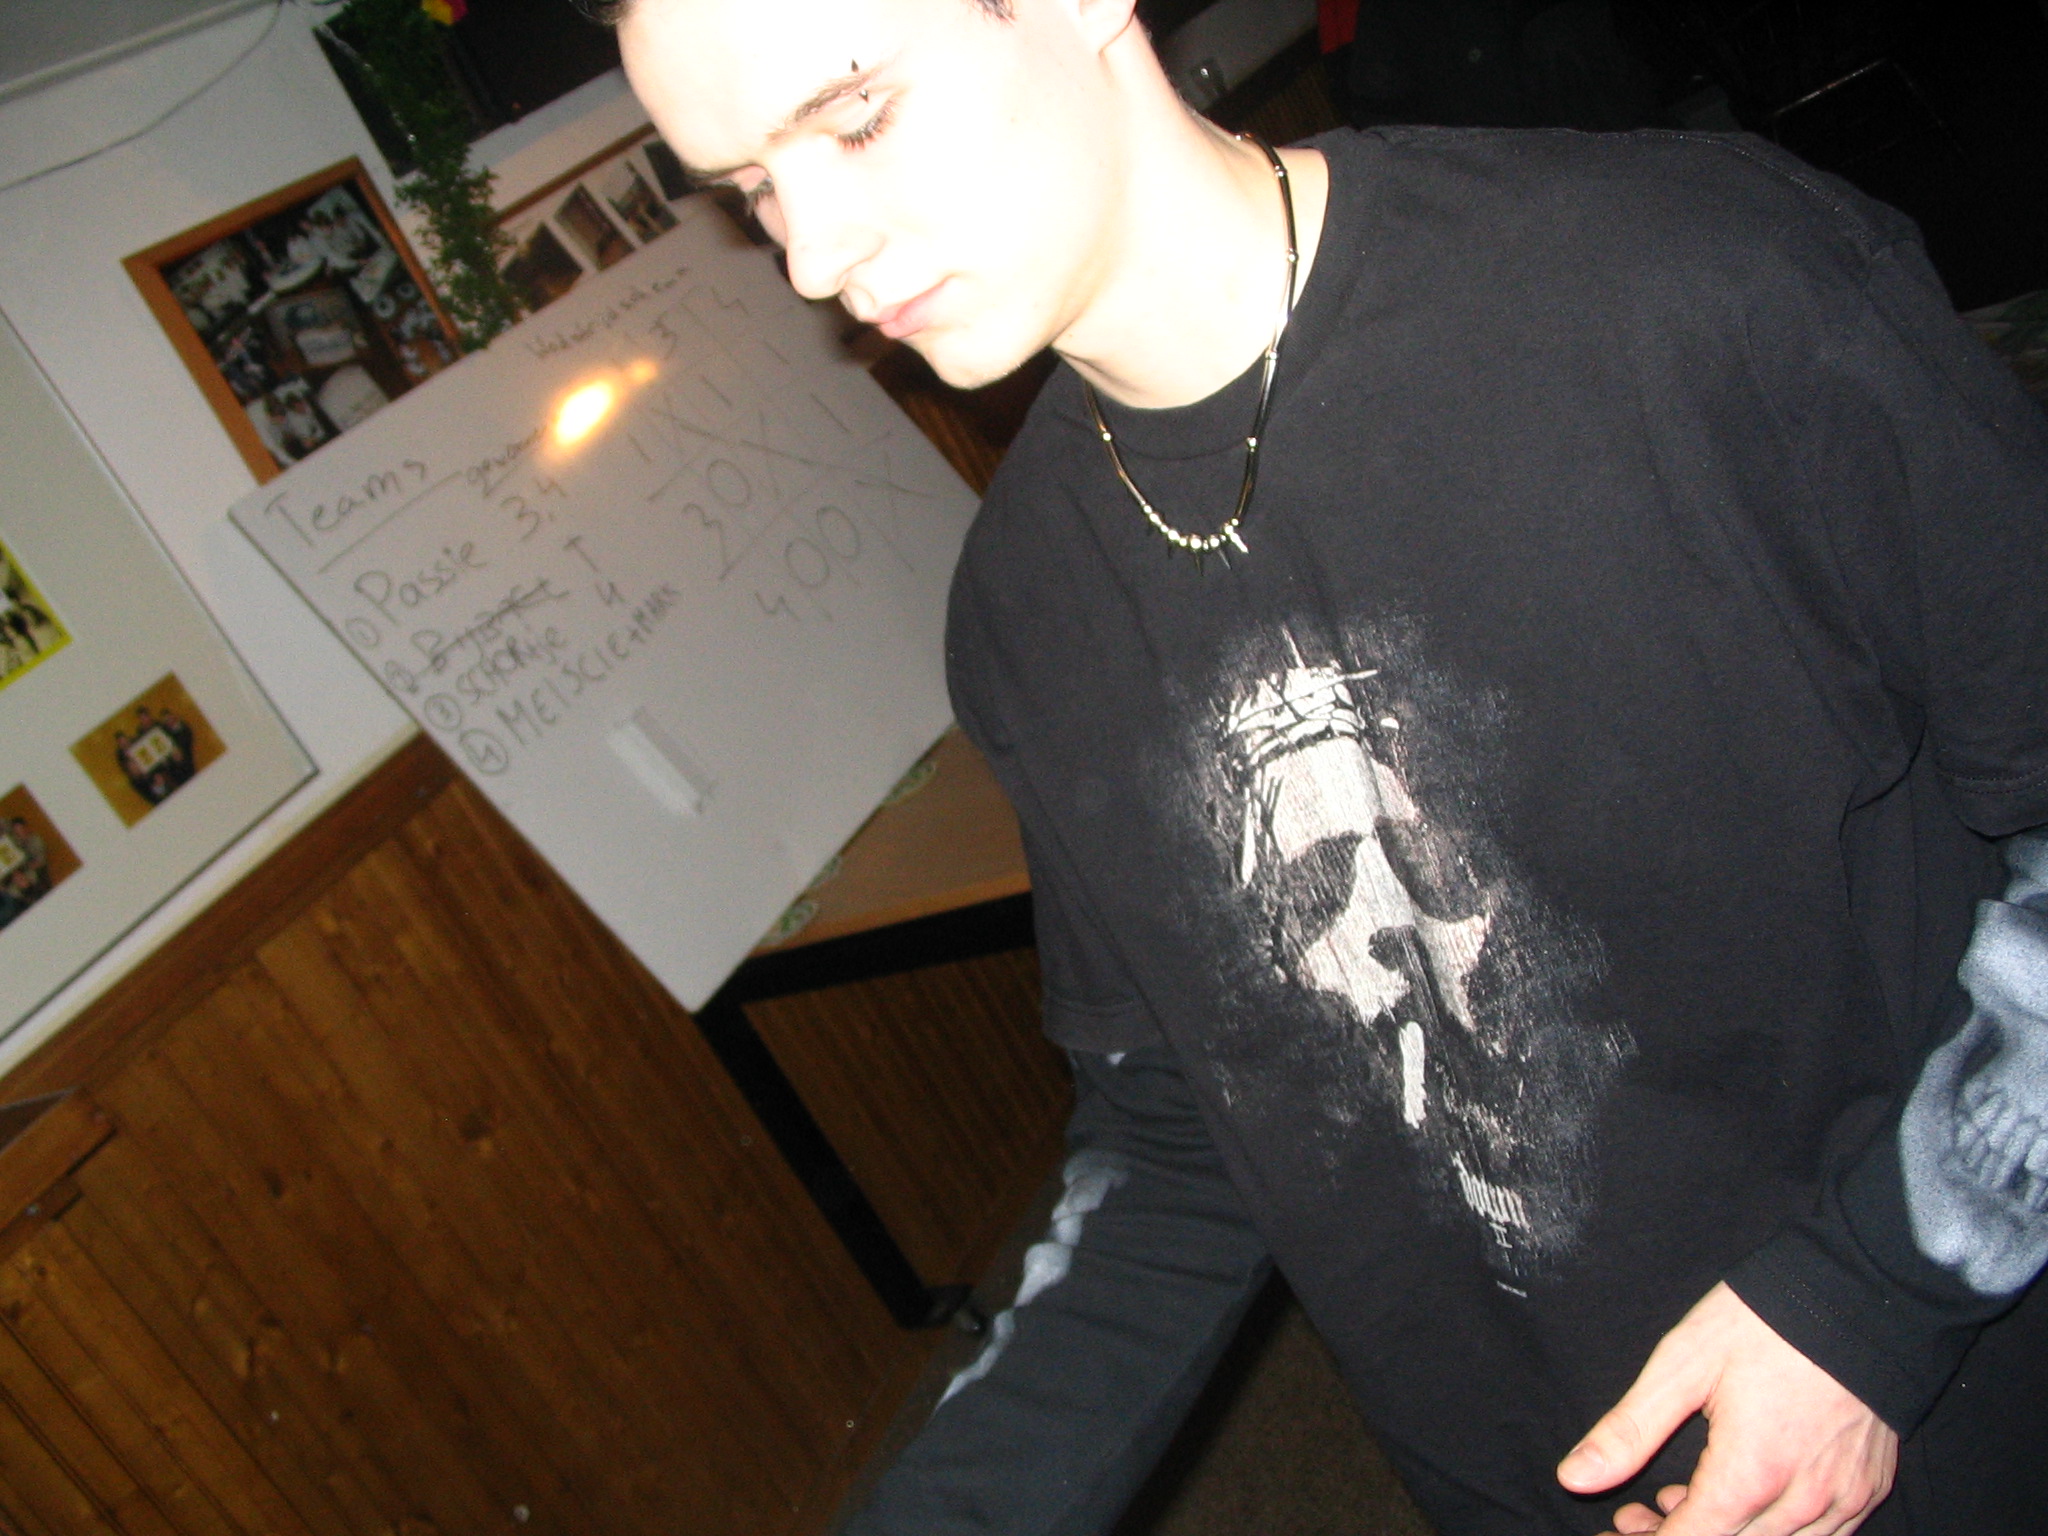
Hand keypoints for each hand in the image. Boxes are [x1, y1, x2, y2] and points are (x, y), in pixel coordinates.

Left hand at [1556, 1282, 1897, 1535]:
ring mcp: (1844, 1501)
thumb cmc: (1766, 1322)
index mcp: (1751, 1473)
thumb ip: (1630, 1429)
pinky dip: (1771, 1530)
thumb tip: (1575, 1477)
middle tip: (1635, 1512)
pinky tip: (1741, 1496)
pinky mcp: (1867, 1490)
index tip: (1615, 1527)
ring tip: (1680, 1498)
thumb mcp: (1684, 1362)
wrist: (1861, 1293)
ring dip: (1723, 1534)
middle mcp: (1803, 1502)